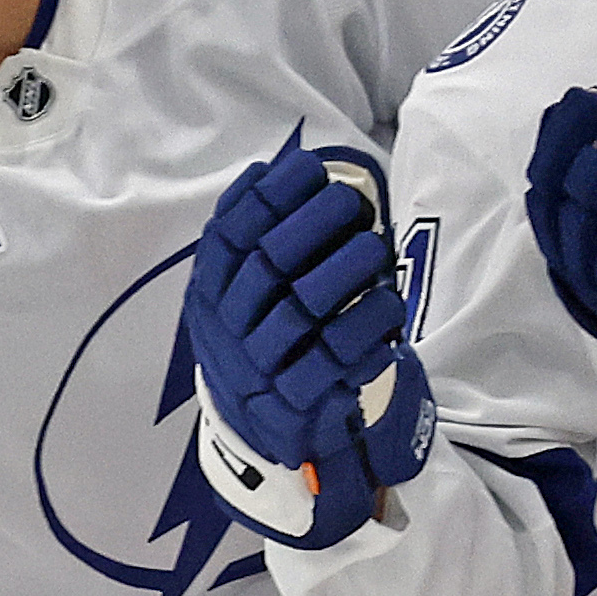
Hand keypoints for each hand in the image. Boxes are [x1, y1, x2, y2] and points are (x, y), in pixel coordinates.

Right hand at [186, 139, 433, 548]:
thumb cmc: (260, 338)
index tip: (307, 166)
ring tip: (374, 244)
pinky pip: (336, 359)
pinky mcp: (302, 401)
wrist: (261, 429)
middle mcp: (228, 333)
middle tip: (350, 198)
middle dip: (308, 226)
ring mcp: (262, 369)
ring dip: (342, 272)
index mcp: (209, 298)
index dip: (263, 199)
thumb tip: (265, 168)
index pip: (226, 240)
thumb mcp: (236, 292)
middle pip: (264, 270)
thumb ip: (246, 239)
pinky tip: (387, 300)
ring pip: (300, 312)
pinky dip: (365, 325)